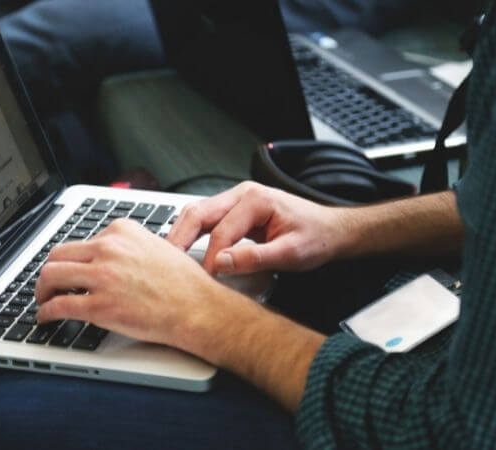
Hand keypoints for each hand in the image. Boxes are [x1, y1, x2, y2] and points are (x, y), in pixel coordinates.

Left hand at [34, 219, 257, 351]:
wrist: (197, 308)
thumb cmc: (184, 283)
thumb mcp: (156, 246)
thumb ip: (128, 247)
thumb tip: (108, 257)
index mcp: (122, 231)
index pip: (81, 240)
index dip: (73, 259)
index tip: (70, 269)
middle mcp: (109, 249)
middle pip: (58, 254)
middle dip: (49, 272)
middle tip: (49, 284)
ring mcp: (102, 277)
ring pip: (51, 276)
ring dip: (42, 290)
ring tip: (44, 300)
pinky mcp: (99, 305)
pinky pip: (59, 305)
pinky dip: (46, 312)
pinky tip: (46, 317)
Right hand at [167, 181, 345, 274]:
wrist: (331, 230)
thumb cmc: (316, 237)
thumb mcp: (291, 253)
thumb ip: (255, 258)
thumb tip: (221, 262)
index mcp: (256, 200)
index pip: (221, 231)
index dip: (210, 258)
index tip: (205, 279)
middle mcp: (242, 194)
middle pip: (198, 212)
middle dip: (179, 237)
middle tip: (165, 262)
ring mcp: (236, 200)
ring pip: (197, 213)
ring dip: (181, 233)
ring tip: (168, 257)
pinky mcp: (234, 211)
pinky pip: (206, 219)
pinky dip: (191, 233)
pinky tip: (182, 249)